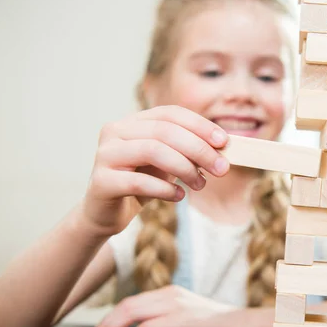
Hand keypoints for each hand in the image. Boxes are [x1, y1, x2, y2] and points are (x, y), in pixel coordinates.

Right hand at [80, 105, 229, 236]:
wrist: (108, 212)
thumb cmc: (143, 183)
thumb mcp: (169, 163)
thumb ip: (190, 152)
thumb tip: (224, 148)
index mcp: (133, 121)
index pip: (171, 113)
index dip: (200, 125)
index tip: (224, 142)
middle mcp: (116, 131)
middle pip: (165, 131)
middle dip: (199, 149)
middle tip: (222, 168)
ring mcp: (105, 154)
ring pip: (152, 151)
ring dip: (184, 168)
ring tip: (201, 184)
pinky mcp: (101, 181)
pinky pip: (138, 181)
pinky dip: (165, 189)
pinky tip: (179, 196)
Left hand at [85, 285, 241, 326]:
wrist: (239, 325)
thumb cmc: (215, 324)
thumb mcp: (186, 312)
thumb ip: (165, 314)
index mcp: (169, 292)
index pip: (133, 301)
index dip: (112, 316)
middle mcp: (169, 295)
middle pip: (128, 305)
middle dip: (106, 322)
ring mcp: (175, 306)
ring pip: (133, 312)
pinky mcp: (181, 321)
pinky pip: (149, 326)